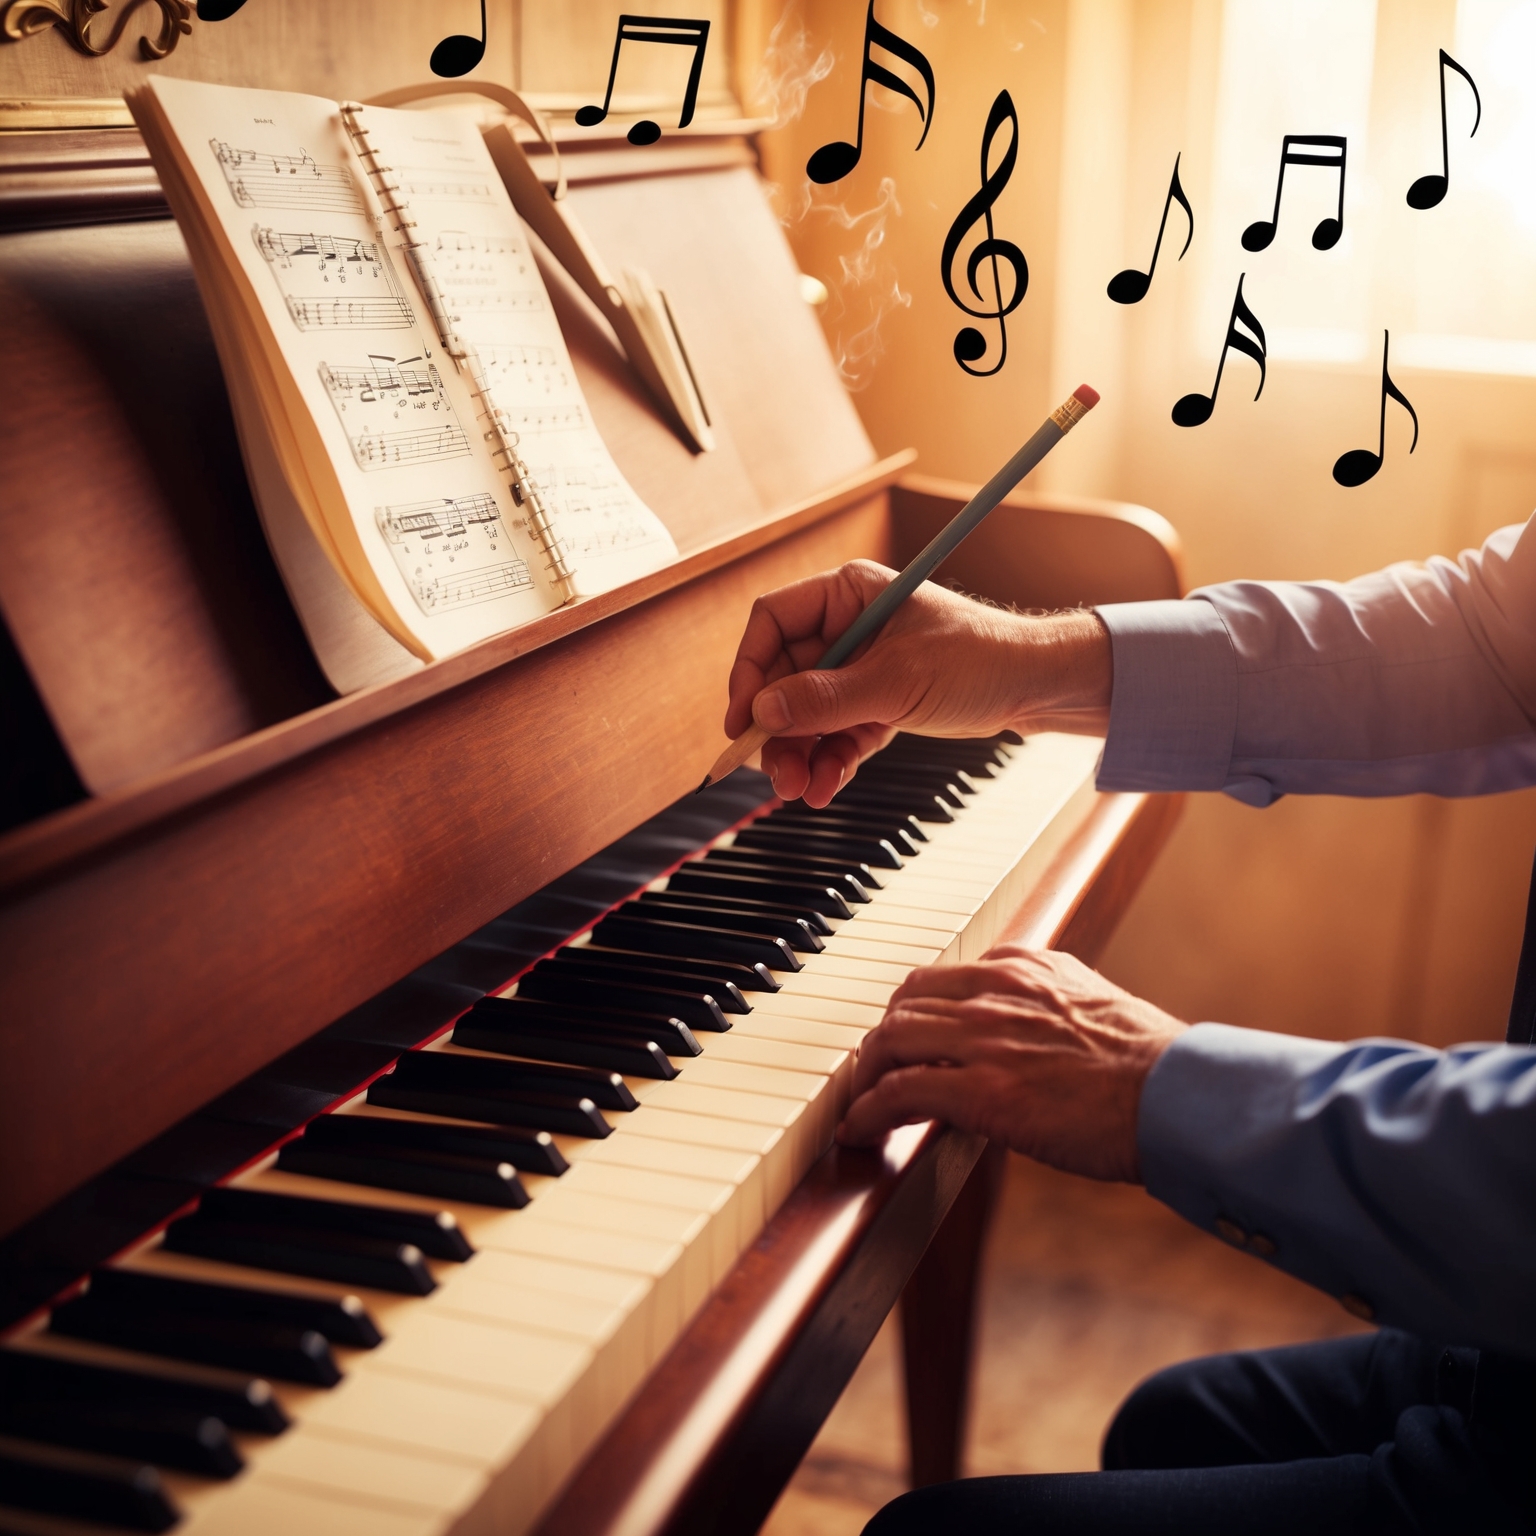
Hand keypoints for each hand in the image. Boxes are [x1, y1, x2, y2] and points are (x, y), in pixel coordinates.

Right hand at [723, 561, 1111, 806]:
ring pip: (807, 713)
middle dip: (777, 728)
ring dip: (799, 754)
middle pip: (784, 677)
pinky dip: (829, 762)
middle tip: (772, 772)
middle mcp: (847, 628)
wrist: (1035, 687)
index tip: (742, 719)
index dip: (749, 670)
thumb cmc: (980, 658)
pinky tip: (824, 788)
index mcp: (848, 594)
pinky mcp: (878, 704)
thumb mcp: (897, 679)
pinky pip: (837, 734)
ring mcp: (861, 668)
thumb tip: (764, 710)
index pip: (772, 622)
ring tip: (799, 790)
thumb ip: (827, 697)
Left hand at [836, 947, 1187, 1182]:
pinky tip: (859, 1131)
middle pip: (906, 1001)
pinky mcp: (980, 1090)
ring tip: (863, 1105)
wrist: (1179, 1096)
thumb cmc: (1152, 1066)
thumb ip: (1052, 1006)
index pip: (946, 976)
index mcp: (1027, 966)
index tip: (913, 1038)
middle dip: (885, 1038)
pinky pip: (897, 1092)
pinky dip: (867, 1112)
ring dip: (867, 1074)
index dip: (920, 1010)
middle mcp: (997, 989)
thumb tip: (1034, 1036)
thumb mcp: (1095, 1007)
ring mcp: (985, 1037)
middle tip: (878, 1072)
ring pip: (890, 1039)